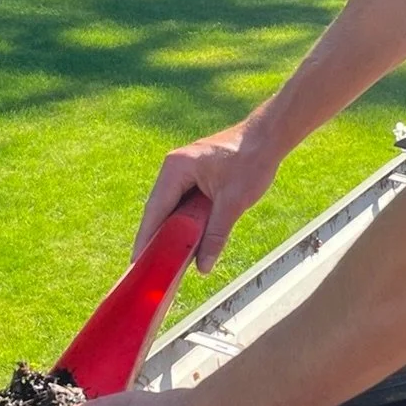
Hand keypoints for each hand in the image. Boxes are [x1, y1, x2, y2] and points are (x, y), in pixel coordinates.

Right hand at [133, 120, 281, 273]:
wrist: (268, 137)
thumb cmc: (251, 161)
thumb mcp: (233, 203)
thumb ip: (215, 235)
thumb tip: (202, 266)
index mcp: (176, 168)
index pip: (155, 210)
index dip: (145, 238)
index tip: (137, 262)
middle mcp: (173, 168)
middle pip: (158, 210)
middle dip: (155, 239)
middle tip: (149, 268)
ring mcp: (182, 171)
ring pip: (170, 208)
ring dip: (170, 231)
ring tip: (163, 259)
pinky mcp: (193, 176)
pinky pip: (182, 204)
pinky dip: (182, 222)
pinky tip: (183, 241)